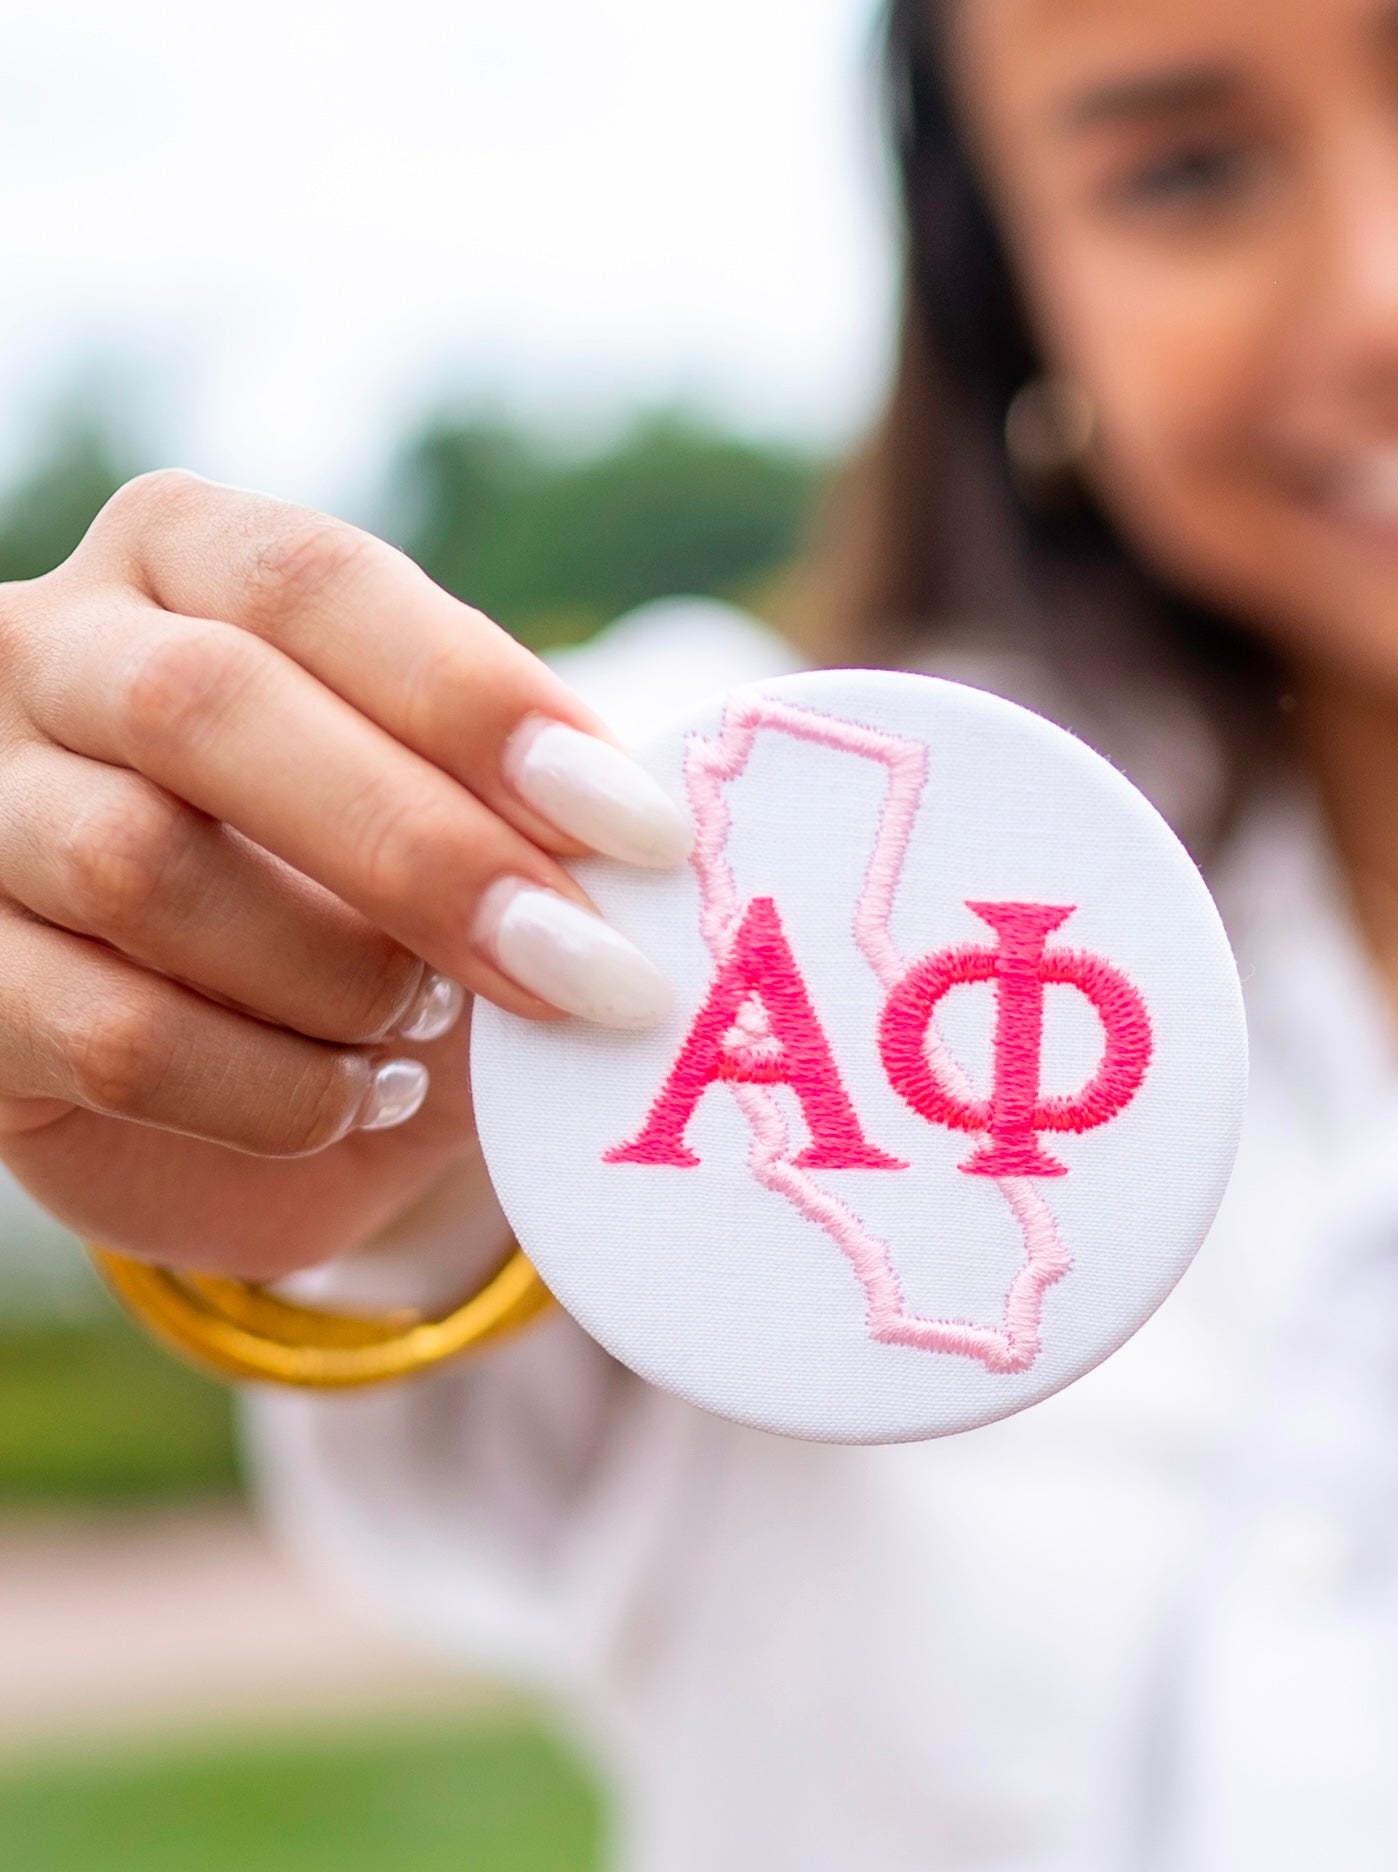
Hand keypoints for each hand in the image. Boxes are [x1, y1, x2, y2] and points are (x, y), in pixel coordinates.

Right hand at [0, 472, 689, 1277]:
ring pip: (138, 865)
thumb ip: (534, 809)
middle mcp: (48, 651)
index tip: (638, 830)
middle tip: (588, 973)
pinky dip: (267, 1089)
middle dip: (425, 852)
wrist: (278, 1085)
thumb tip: (650, 859)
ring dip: (338, 977)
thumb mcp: (478, 835)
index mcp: (189, 560)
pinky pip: (106, 1030)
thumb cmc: (396, 917)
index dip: (480, 701)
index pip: (318, 581)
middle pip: (205, 706)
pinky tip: (351, 1098)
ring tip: (427, 1029)